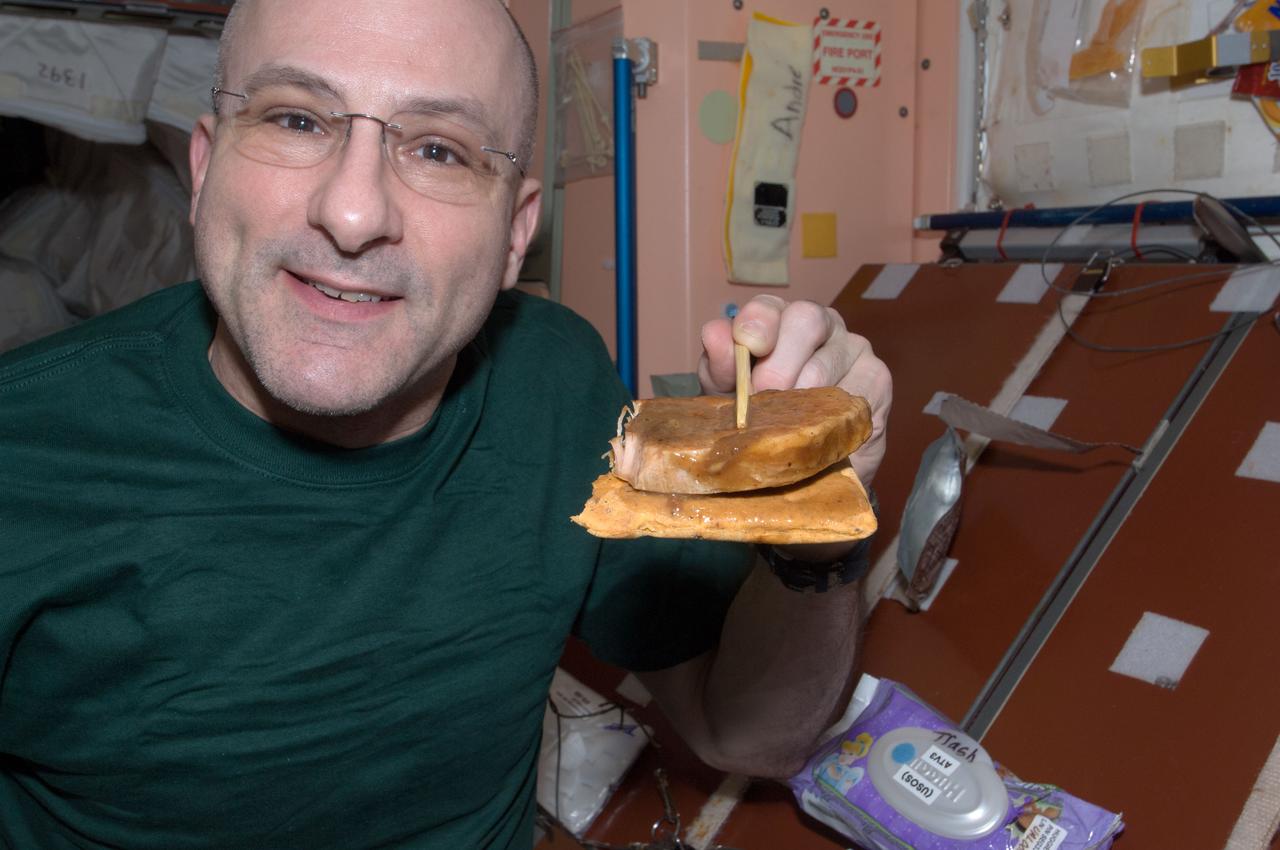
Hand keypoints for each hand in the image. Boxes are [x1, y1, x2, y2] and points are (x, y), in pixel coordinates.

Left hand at [698, 294, 891, 485]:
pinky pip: (854, 392)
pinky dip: (831, 415)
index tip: (747, 348)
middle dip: (778, 365)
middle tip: (764, 402)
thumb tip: (716, 334)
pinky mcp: (876, 377)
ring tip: (785, 426)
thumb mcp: (729, 394)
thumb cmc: (763, 418)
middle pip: (805, 318)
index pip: (767, 306)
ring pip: (825, 363)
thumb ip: (720, 365)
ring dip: (799, 399)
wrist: (803, 463)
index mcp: (778, 320)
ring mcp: (852, 346)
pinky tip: (819, 430)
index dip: (754, 325)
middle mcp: (819, 322)